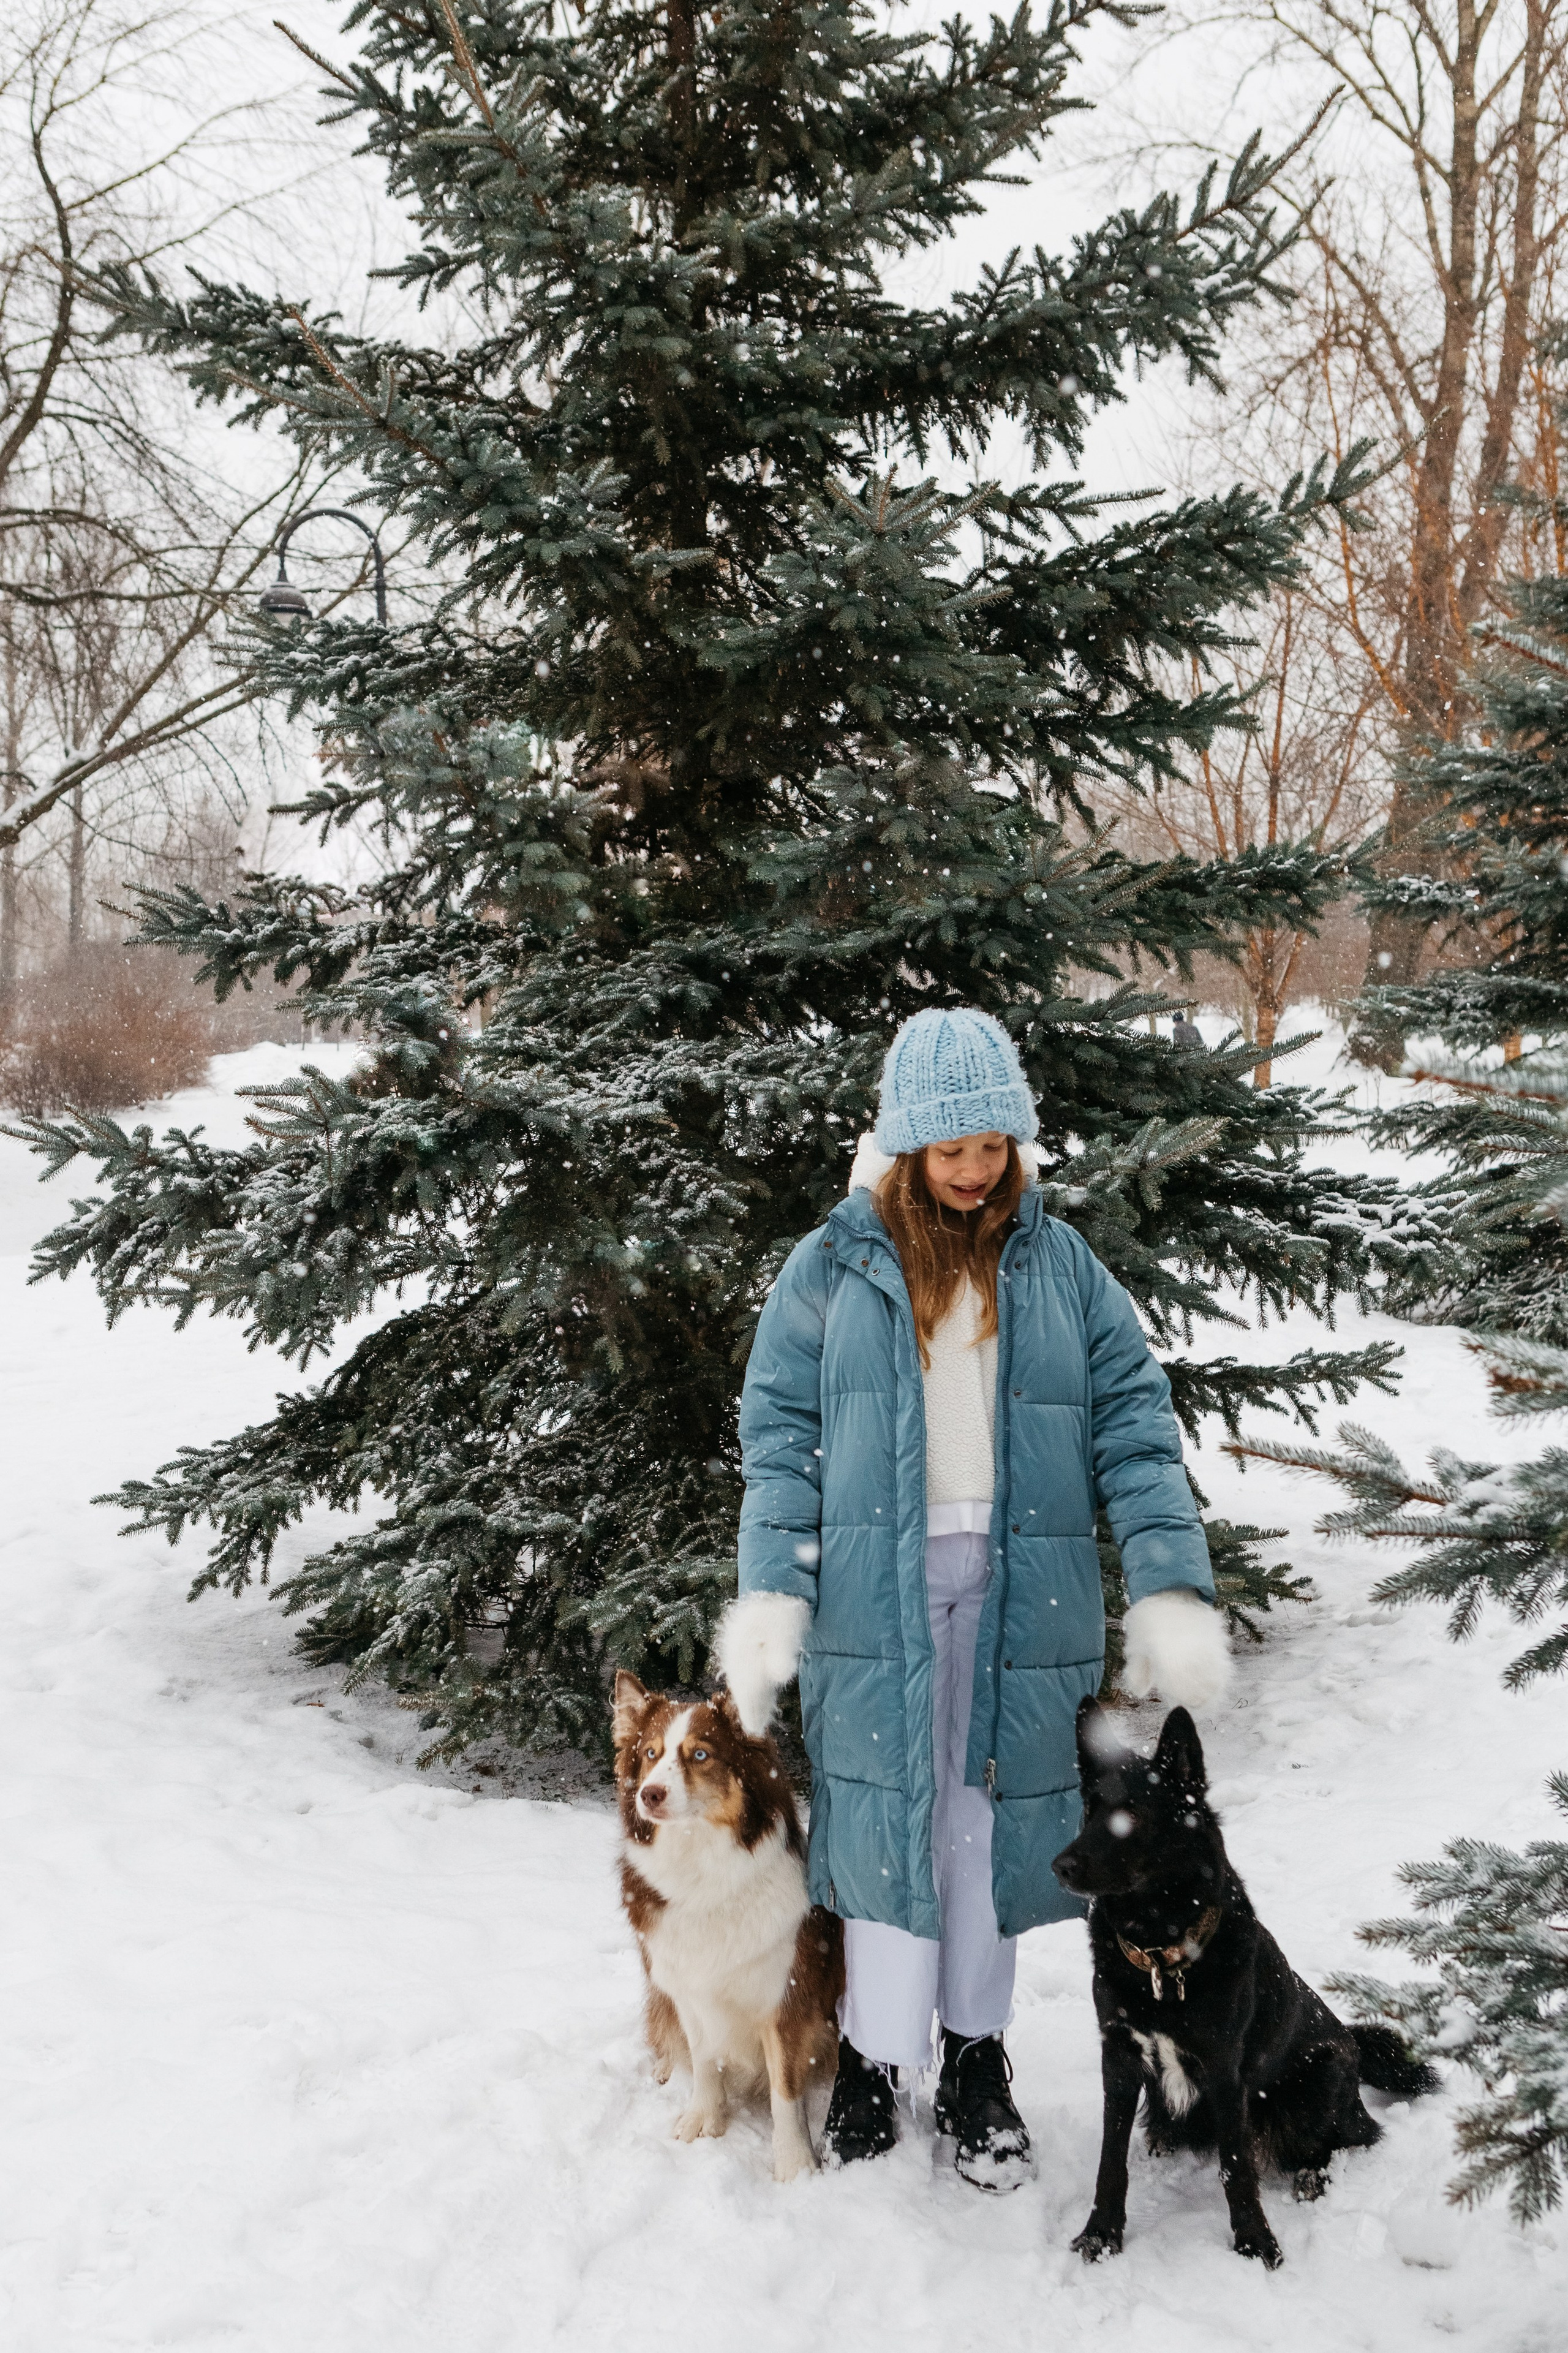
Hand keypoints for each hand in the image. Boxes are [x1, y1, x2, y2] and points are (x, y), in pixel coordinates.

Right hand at [715, 1590, 810, 1733]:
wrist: (777, 1582)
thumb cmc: (784, 1607)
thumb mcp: (788, 1628)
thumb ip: (782, 1653)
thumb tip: (781, 1677)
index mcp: (744, 1646)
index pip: (747, 1684)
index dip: (751, 1707)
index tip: (755, 1728)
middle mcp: (738, 1648)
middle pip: (742, 1683)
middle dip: (749, 1707)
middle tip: (755, 1730)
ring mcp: (740, 1645)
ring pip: (743, 1677)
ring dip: (749, 1698)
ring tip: (755, 1718)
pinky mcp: (746, 1642)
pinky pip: (746, 1669)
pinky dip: (751, 1684)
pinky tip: (759, 1693)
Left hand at [1122, 1589, 1231, 1710]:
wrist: (1170, 1587)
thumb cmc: (1147, 1619)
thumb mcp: (1135, 1643)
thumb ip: (1137, 1671)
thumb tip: (1141, 1693)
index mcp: (1167, 1661)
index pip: (1182, 1693)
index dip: (1183, 1701)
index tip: (1181, 1702)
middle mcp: (1190, 1657)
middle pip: (1202, 1690)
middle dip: (1198, 1698)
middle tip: (1194, 1699)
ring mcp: (1206, 1647)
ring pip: (1215, 1678)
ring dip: (1210, 1687)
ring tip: (1204, 1689)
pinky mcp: (1218, 1638)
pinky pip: (1223, 1662)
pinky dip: (1219, 1672)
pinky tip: (1212, 1673)